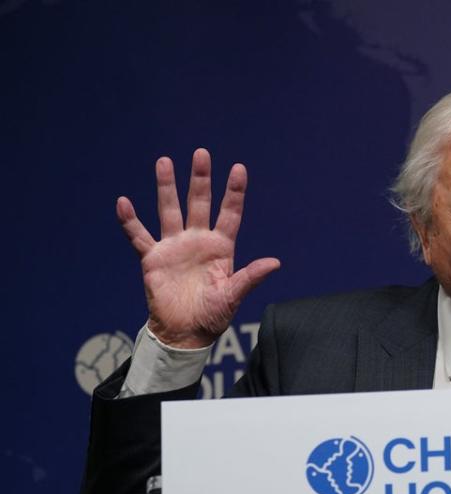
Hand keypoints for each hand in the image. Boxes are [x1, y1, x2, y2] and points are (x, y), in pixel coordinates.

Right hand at [116, 148, 279, 347]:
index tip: (239, 169)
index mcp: (221, 248)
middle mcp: (198, 241)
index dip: (234, 192)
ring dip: (166, 187)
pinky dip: (131, 221)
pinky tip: (124, 203)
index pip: (230, 214)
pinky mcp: (153, 258)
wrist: (185, 332)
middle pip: (199, 203)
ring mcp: (174, 247)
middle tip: (201, 154)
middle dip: (200, 179)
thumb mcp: (233, 295)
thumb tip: (275, 262)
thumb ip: (251, 277)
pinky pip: (139, 236)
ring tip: (164, 162)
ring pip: (169, 210)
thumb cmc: (213, 315)